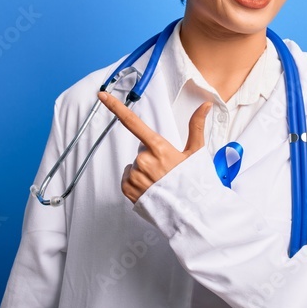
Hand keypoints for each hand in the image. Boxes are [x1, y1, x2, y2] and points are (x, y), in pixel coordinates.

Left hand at [97, 91, 211, 202]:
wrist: (191, 212)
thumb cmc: (195, 182)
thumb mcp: (196, 152)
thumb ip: (196, 126)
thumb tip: (205, 105)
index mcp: (158, 147)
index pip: (133, 122)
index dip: (115, 107)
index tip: (102, 95)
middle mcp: (143, 160)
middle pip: (142, 151)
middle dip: (152, 158)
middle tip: (168, 171)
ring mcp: (135, 176)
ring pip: (135, 166)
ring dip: (146, 172)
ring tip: (162, 183)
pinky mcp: (128, 189)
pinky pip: (129, 179)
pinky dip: (138, 183)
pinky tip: (152, 189)